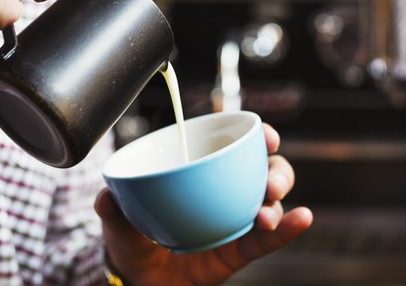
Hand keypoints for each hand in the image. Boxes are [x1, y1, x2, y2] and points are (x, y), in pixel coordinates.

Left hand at [95, 123, 312, 285]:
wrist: (140, 280)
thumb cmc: (134, 240)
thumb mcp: (119, 222)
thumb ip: (112, 209)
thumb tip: (105, 195)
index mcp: (201, 171)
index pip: (233, 145)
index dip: (255, 135)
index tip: (264, 133)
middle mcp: (226, 190)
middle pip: (263, 169)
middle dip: (276, 169)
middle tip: (270, 181)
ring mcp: (237, 219)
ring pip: (272, 200)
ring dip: (279, 199)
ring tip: (268, 210)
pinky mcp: (241, 249)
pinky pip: (268, 239)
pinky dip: (287, 228)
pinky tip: (301, 219)